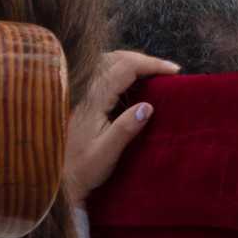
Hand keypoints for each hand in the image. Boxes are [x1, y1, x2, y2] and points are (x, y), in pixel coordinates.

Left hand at [64, 50, 178, 203]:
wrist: (63, 178)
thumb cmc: (84, 169)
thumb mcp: (107, 153)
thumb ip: (126, 129)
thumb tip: (148, 106)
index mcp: (92, 102)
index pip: (122, 68)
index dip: (150, 64)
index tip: (174, 71)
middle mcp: (85, 94)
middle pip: (114, 60)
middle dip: (143, 59)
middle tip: (169, 70)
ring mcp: (84, 96)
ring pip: (107, 64)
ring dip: (132, 63)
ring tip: (157, 73)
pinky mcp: (86, 102)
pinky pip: (105, 75)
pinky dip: (124, 71)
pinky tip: (138, 83)